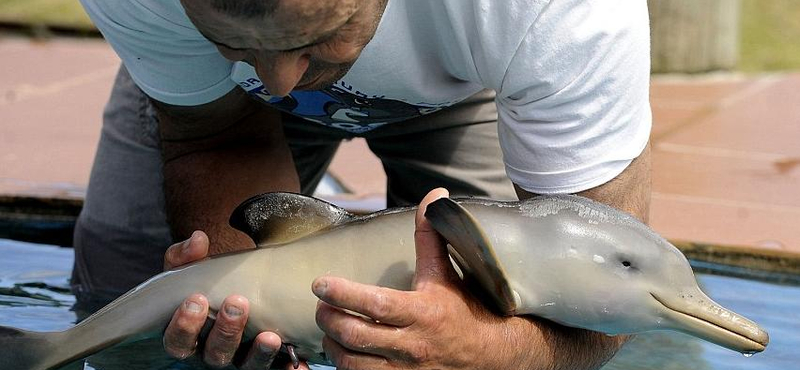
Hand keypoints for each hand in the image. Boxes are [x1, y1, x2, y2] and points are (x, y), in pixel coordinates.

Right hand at [162, 230, 309, 368]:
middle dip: (225, 331)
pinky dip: (287, 369)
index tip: (196, 299)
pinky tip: (299, 365)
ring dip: (258, 353)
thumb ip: (186, 257)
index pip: (178, 340)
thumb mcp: (188, 272)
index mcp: (189, 336)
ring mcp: (240, 360)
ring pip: (246, 366)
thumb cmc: (206, 287)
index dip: (184, 325)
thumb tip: (198, 239)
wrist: (233, 295)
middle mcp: (212, 353)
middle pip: (214, 354)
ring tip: (270, 336)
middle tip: (237, 303)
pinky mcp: (265, 362)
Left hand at [312, 188, 537, 369]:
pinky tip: (342, 352)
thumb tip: (435, 196)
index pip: (375, 304)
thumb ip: (431, 235)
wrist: (490, 354)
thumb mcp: (445, 273)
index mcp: (422, 312)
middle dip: (329, 318)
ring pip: (352, 363)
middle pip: (355, 335)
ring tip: (330, 328)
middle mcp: (412, 345)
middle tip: (322, 305)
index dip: (342, 294)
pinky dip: (344, 367)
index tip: (320, 284)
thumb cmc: (464, 309)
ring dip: (333, 344)